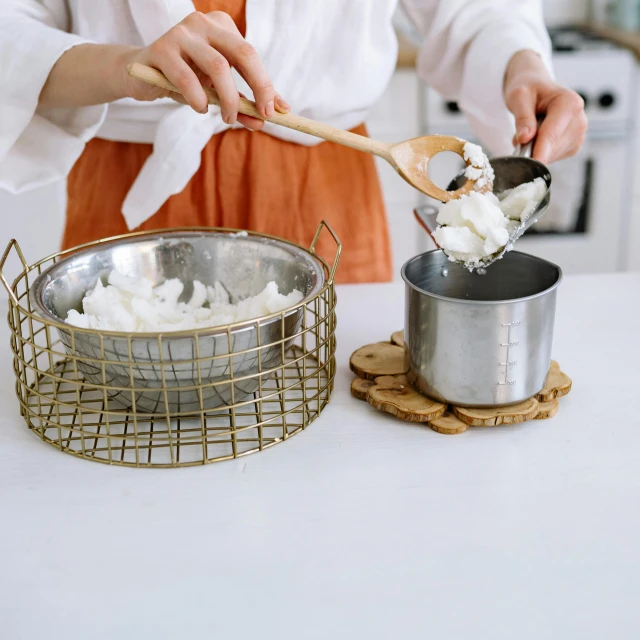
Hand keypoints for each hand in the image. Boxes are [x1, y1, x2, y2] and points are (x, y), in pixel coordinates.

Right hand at [122, 11, 289, 128]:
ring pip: (217, 66)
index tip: (273, 113)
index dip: (266, 85)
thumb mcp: (219, 90)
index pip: (252, 56)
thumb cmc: (187, 81)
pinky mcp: (160, 50)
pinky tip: (201, 107)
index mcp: (222, 28)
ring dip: (228, 100)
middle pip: (243, 53)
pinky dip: (198, 99)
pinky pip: (186, 77)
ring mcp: (180, 33)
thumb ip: (246, 101)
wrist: (141, 76)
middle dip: (257, 88)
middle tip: (260, 117)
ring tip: (226, 118)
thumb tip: (278, 115)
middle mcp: (203, 23)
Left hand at [504, 50, 586, 163]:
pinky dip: (541, 153)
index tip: (531, 164)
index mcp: (569, 103)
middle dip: (532, 148)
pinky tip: (538, 138)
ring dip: (535, 150)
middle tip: (519, 135)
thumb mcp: (518, 97)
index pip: (552, 134)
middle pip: (552, 147)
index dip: (539, 151)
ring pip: (552, 155)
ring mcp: (579, 134)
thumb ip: (522, 117)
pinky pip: (553, 158)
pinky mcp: (573, 145)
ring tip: (530, 131)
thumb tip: (525, 138)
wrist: (536, 89)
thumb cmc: (528, 90)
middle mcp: (579, 119)